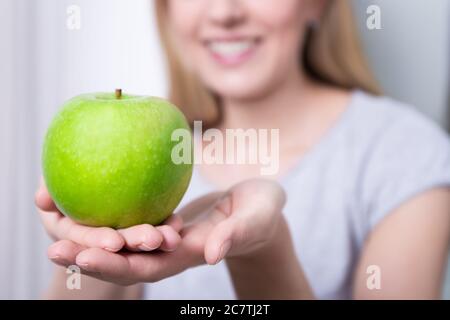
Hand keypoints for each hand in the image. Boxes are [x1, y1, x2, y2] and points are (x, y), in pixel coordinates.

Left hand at [36, 178, 285, 285]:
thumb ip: (238, 233)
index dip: (117, 265)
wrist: (257, 208)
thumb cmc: (263, 212)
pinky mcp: (161, 218)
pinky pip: (128, 219)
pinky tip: (82, 200)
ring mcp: (163, 235)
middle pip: (124, 260)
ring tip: (54, 224)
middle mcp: (170, 250)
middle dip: (89, 257)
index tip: (85, 255)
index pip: (148, 267)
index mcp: (190, 253)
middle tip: (53, 248)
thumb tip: (212, 252)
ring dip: (88, 237)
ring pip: (121, 241)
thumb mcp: (257, 218)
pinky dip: (104, 215)